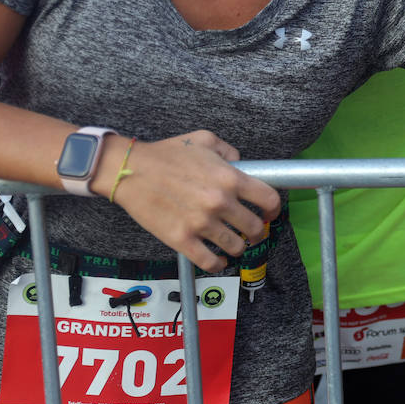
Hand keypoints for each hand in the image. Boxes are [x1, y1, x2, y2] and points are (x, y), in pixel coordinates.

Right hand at [106, 130, 280, 272]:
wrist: (131, 170)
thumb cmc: (167, 154)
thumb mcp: (204, 139)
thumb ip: (228, 151)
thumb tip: (240, 163)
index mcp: (230, 178)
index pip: (269, 199)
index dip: (273, 209)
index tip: (269, 213)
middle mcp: (220, 203)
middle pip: (255, 227)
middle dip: (257, 231)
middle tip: (252, 231)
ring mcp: (201, 224)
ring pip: (236, 247)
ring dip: (239, 247)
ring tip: (235, 243)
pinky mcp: (182, 240)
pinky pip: (210, 262)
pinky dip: (219, 264)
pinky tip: (220, 260)